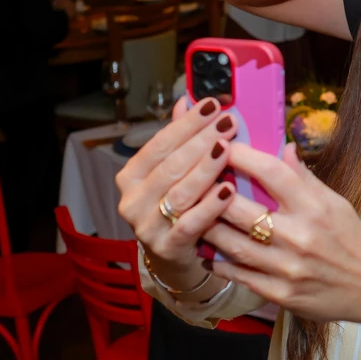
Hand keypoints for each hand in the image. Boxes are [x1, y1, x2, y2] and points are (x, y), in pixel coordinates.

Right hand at [115, 96, 237, 274]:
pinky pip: (190, 224)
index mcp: (131, 176)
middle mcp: (131, 200)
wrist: (175, 260)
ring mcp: (146, 226)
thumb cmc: (179, 207)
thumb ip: (179, 139)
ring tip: (228, 149)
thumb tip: (186, 100)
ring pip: (179, 192)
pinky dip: (209, 206)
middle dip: (201, 141)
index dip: (187, 123)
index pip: (160, 143)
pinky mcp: (166, 248)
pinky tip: (228, 190)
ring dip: (206, 169)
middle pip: (171, 165)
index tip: (212, 104)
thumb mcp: (176, 173)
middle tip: (229, 122)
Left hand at [199, 142, 360, 328]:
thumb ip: (305, 178)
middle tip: (195, 181)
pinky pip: (241, 275)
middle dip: (214, 193)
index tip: (224, 145)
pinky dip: (220, 263)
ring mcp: (289, 268)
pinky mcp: (282, 294)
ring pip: (234, 245)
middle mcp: (301, 236)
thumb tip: (283, 147)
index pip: (273, 173)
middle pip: (243, 210)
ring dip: (209, 229)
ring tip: (192, 215)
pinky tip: (207, 251)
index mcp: (316, 207)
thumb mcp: (335, 203)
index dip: (244, 156)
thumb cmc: (351, 239)